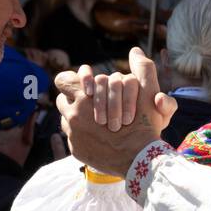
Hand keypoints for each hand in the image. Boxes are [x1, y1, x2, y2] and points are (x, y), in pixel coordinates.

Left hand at [55, 48, 175, 174]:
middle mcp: (72, 115)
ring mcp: (72, 135)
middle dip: (74, 102)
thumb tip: (136, 51)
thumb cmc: (142, 125)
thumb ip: (143, 68)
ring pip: (66, 121)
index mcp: (84, 96)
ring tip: (94, 124)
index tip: (82, 88)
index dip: (71, 81)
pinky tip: (97, 139)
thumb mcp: (148, 92)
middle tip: (89, 107)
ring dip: (76, 119)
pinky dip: (82, 138)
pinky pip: (73, 140)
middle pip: (62, 101)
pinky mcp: (76, 151)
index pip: (63, 80)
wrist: (140, 160)